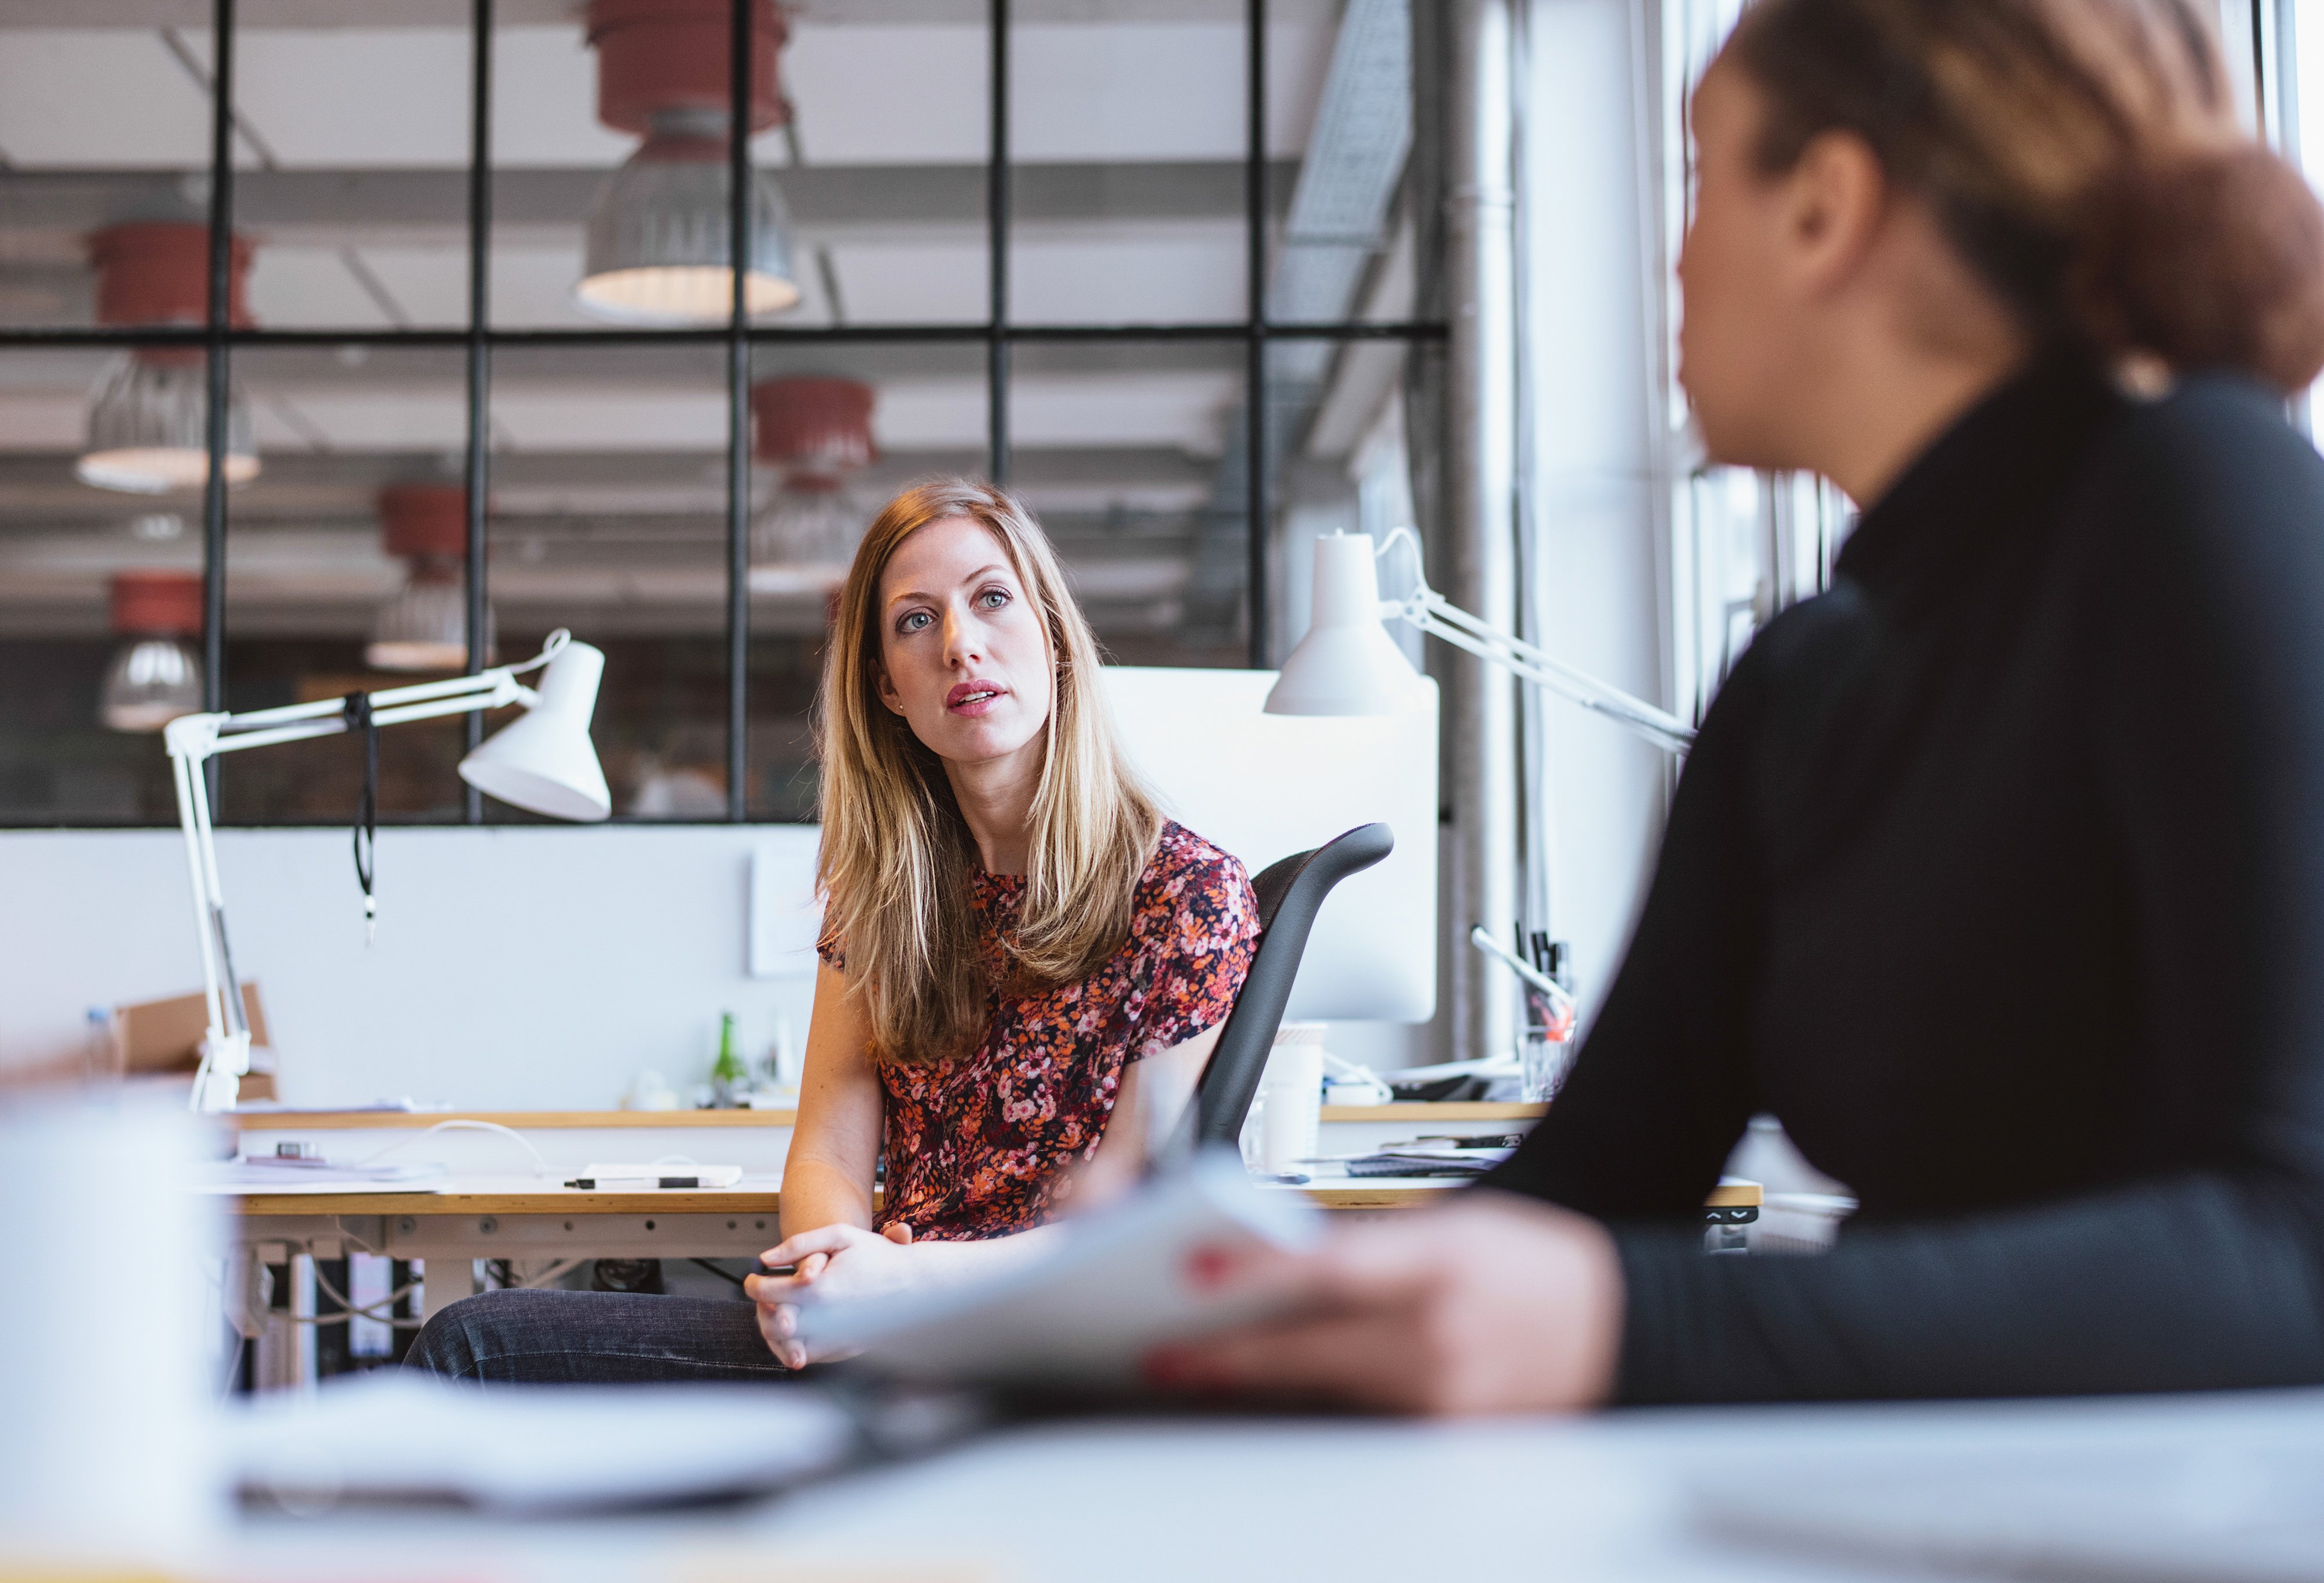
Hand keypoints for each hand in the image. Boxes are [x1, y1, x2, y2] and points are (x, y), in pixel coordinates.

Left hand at [744, 1221, 916, 1367]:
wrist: (917, 1285)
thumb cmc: (878, 1256)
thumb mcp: (840, 1235)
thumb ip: (799, 1244)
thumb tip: (766, 1259)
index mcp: (818, 1289)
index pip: (766, 1292)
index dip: (752, 1284)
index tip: (751, 1279)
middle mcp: (823, 1320)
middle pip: (771, 1322)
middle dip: (762, 1308)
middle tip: (764, 1296)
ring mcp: (833, 1340)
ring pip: (786, 1343)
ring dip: (775, 1329)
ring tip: (779, 1311)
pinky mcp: (843, 1351)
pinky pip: (809, 1354)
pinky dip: (797, 1344)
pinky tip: (800, 1328)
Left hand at [1142, 1191, 1623, 1415]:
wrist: (1620, 1324)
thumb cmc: (1531, 1263)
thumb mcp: (1456, 1227)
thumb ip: (1372, 1248)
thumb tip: (1278, 1265)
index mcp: (1443, 1261)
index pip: (1335, 1268)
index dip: (1258, 1273)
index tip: (1194, 1273)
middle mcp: (1443, 1333)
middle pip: (1313, 1346)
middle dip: (1230, 1353)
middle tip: (1165, 1354)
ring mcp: (1447, 1393)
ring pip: (1329, 1387)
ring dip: (1266, 1376)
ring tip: (1206, 1363)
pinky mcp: (1450, 1433)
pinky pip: (1365, 1416)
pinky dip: (1321, 1399)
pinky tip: (1282, 1389)